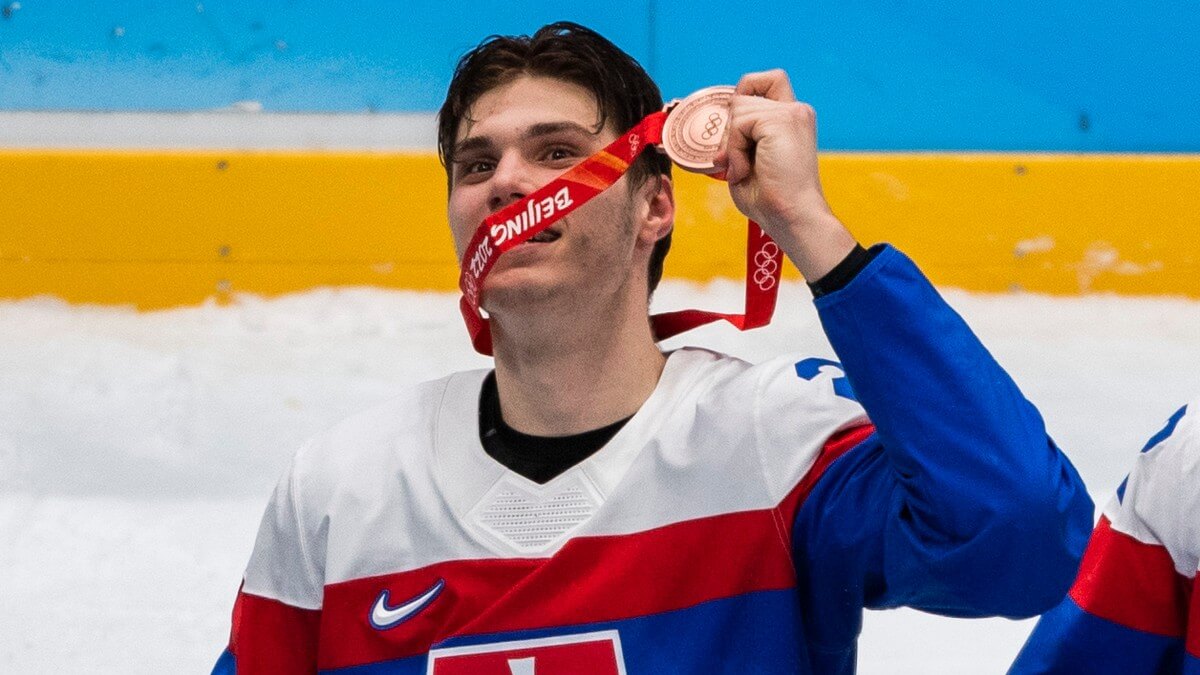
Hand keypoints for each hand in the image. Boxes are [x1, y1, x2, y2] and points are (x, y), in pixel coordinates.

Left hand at [712, 69, 857, 281]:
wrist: (791, 217)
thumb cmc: (771, 198)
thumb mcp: (750, 159)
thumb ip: (741, 136)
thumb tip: (719, 125)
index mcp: (793, 118)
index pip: (767, 81)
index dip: (744, 96)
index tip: (735, 134)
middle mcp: (797, 110)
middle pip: (744, 93)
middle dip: (731, 128)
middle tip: (737, 161)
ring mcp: (791, 113)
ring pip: (738, 109)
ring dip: (732, 143)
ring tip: (746, 169)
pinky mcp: (781, 121)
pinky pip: (739, 124)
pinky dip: (734, 149)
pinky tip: (746, 170)